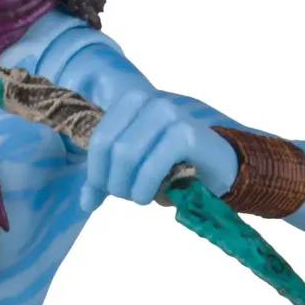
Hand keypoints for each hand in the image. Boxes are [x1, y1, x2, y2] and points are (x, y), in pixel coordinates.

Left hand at [79, 90, 238, 212]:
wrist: (220, 166)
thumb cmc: (172, 165)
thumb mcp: (131, 170)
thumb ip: (105, 180)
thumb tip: (84, 203)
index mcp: (129, 102)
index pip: (98, 139)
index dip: (95, 172)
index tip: (103, 191)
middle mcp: (147, 101)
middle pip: (110, 149)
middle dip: (112, 182)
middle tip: (126, 195)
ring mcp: (167, 114)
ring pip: (126, 156)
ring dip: (129, 187)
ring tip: (140, 197)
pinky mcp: (185, 133)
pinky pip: (151, 166)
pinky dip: (146, 188)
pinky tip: (153, 197)